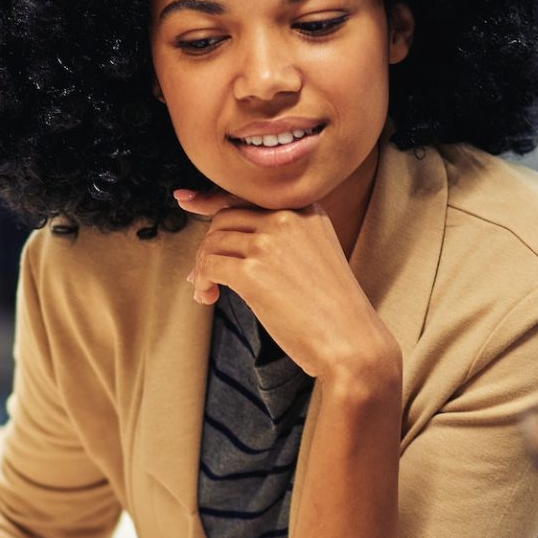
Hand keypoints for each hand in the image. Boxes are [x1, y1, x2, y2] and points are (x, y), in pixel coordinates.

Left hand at [175, 188, 398, 384]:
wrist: (352, 342)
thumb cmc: (335, 310)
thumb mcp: (318, 255)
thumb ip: (284, 239)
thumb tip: (228, 240)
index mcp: (306, 208)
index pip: (247, 195)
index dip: (211, 198)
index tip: (186, 199)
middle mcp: (287, 217)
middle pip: (224, 218)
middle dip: (207, 246)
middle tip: (201, 274)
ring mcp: (269, 242)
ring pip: (212, 242)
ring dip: (201, 267)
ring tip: (207, 292)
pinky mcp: (253, 271)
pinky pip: (208, 266)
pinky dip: (201, 282)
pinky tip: (208, 298)